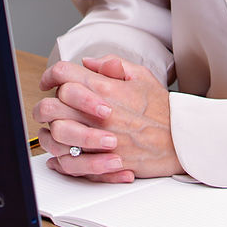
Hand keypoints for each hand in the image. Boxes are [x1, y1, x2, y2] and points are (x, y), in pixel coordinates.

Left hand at [33, 55, 181, 182]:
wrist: (181, 141)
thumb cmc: (163, 110)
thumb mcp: (141, 76)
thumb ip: (112, 64)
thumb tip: (88, 62)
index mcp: (105, 88)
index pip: (63, 74)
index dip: (50, 75)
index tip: (49, 82)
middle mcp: (98, 113)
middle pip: (51, 105)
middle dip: (45, 105)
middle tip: (50, 108)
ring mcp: (98, 139)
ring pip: (55, 136)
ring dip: (50, 133)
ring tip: (56, 132)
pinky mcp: (103, 161)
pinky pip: (70, 163)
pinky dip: (61, 160)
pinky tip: (61, 156)